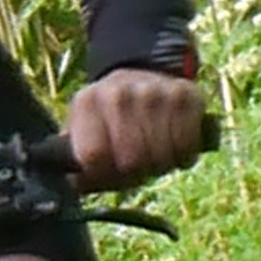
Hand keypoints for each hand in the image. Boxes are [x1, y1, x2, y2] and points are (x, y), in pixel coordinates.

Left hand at [65, 67, 211, 192]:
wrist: (146, 72)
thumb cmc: (112, 118)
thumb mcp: (84, 133)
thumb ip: (74, 164)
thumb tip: (73, 188)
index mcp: (87, 101)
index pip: (94, 157)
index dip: (104, 174)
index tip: (110, 171)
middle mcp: (118, 93)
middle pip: (131, 161)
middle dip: (136, 172)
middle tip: (137, 162)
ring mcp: (153, 92)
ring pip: (161, 158)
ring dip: (160, 164)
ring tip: (155, 150)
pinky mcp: (185, 96)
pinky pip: (187, 148)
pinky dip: (184, 155)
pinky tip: (174, 143)